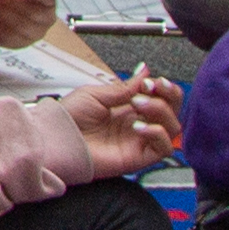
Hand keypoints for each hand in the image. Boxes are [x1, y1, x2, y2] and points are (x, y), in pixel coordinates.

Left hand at [0, 0, 58, 50]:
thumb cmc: (8, 1)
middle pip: (33, 11)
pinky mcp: (21, 44)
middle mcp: (46, 20)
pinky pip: (12, 36)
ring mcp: (35, 34)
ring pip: (21, 24)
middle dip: (12, 0)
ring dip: (2, 11)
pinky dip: (0, 25)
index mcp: (47, 3)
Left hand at [65, 70, 182, 177]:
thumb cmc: (69, 118)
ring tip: (138, 104)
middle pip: (172, 111)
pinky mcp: (138, 158)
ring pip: (173, 128)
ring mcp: (139, 141)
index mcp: (128, 108)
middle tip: (151, 89)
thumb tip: (145, 71)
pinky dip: (158, 133)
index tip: (151, 81)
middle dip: (169, 96)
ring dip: (161, 111)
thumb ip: (124, 87)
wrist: (55, 139)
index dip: (163, 87)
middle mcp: (138, 124)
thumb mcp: (96, 95)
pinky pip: (164, 149)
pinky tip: (138, 126)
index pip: (161, 97)